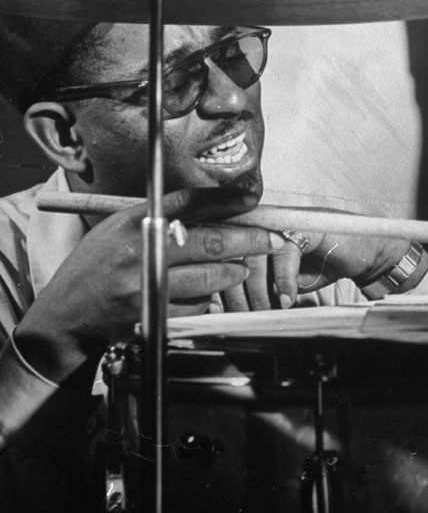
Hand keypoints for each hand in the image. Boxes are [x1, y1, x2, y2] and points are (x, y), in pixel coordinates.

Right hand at [14, 187, 278, 382]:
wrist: (66, 315)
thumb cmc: (97, 264)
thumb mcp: (121, 226)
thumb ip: (162, 215)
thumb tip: (213, 206)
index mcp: (136, 223)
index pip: (190, 203)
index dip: (226, 200)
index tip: (252, 200)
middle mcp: (142, 253)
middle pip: (210, 242)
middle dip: (249, 240)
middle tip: (272, 238)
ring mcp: (147, 288)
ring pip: (209, 279)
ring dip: (233, 271)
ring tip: (240, 266)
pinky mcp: (151, 317)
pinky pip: (196, 306)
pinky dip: (208, 298)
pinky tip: (205, 292)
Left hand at [221, 227, 411, 309]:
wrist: (363, 255)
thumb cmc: (322, 266)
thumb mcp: (284, 281)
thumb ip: (259, 287)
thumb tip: (228, 307)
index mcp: (256, 233)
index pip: (225, 255)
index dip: (219, 282)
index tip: (219, 310)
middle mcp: (267, 223)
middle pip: (235, 258)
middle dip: (237, 294)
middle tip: (246, 317)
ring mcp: (286, 222)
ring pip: (256, 258)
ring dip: (260, 292)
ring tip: (269, 311)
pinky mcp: (305, 226)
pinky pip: (285, 255)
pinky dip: (284, 282)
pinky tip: (288, 300)